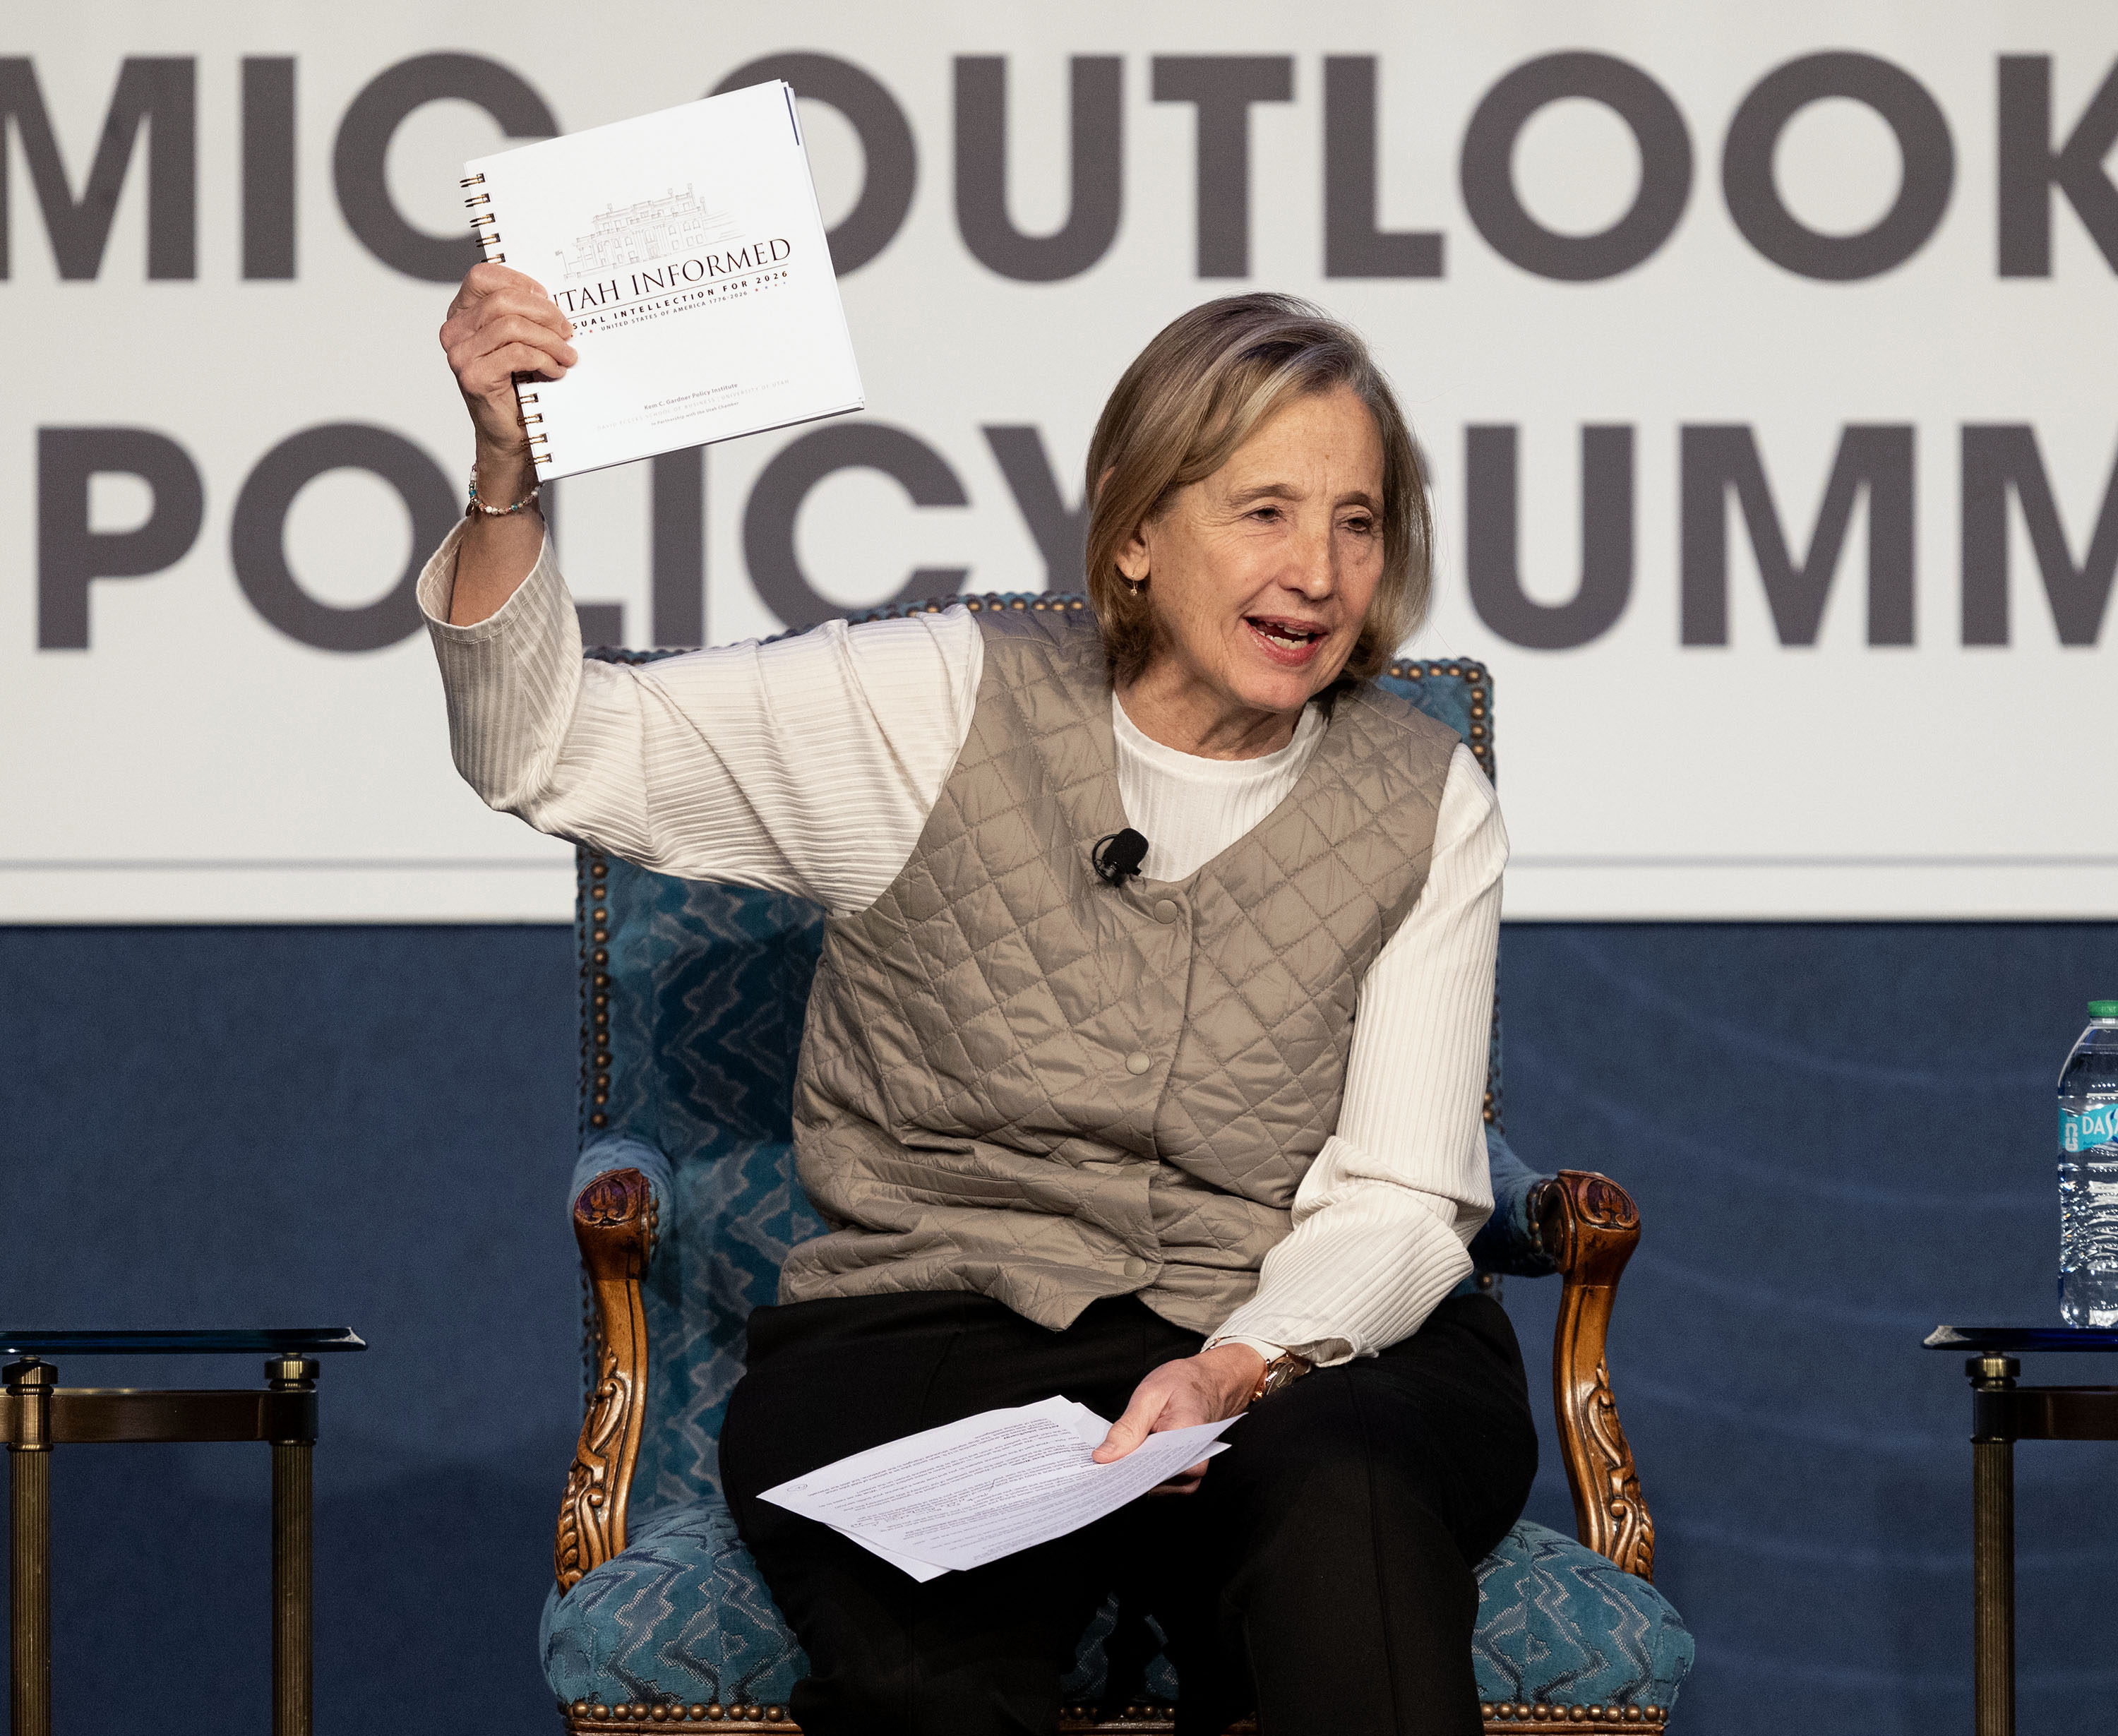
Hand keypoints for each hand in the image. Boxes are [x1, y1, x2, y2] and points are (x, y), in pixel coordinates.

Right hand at [438, 263, 576, 498]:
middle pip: (503, 301)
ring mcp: (460, 355)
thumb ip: (522, 316)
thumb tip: (551, 299)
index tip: (547, 299)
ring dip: (549, 340)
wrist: (510, 434)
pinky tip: (555, 371)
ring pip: (512, 326)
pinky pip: (517, 353)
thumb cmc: (517, 387)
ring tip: (567, 356)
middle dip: (544, 313)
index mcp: (461, 316)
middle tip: (567, 331)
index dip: (518, 282)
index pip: (482, 277)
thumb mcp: (519, 342)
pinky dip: (544, 359)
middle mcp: (454, 332)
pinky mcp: (473, 376)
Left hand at [1091, 1343, 1262, 1495]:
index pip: (1153, 1470)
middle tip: (1100, 1463)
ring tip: (1114, 1457)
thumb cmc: (1184, 1384)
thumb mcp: (1150, 1394)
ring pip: (1154, 1487)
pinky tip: (1128, 1459)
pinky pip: (1159, 1484)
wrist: (1211, 1383)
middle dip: (1124, 1474)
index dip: (1124, 1472)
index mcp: (1189, 1439)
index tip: (1101, 1468)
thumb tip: (1104, 1457)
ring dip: (1132, 1475)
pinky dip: (1141, 1474)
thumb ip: (1128, 1427)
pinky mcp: (1185, 1476)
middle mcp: (1196, 1463)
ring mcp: (1192, 1474)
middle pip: (1152, 1482)